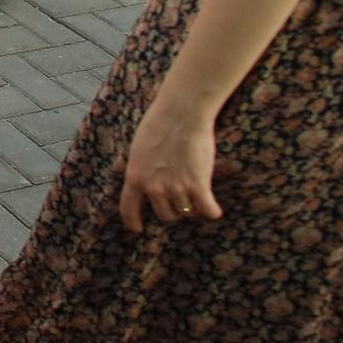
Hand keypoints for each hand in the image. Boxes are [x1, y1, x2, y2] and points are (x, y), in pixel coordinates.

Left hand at [118, 96, 222, 232]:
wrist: (181, 113)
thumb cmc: (160, 124)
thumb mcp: (139, 149)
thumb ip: (142, 169)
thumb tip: (145, 184)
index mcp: (135, 177)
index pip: (128, 208)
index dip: (133, 221)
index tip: (138, 229)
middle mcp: (153, 187)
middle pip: (165, 215)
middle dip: (173, 210)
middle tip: (181, 196)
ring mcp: (176, 188)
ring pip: (187, 212)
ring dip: (193, 206)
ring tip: (197, 191)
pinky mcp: (198, 185)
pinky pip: (207, 210)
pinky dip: (212, 210)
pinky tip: (214, 208)